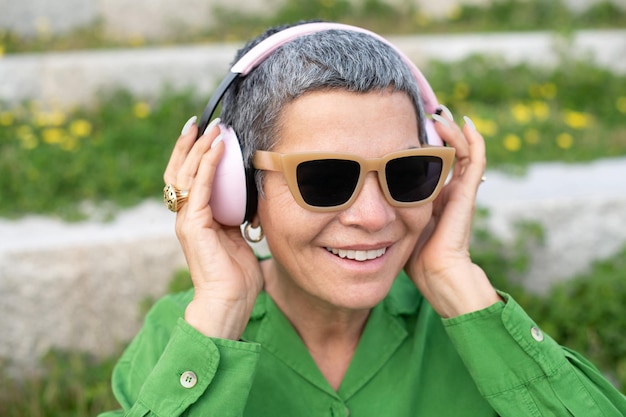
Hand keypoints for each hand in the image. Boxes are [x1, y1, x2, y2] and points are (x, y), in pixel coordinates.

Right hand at [163, 117, 263, 338]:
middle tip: (203, 121)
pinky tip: (217, 146)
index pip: (190, 179)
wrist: (229, 302)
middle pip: (181, 171)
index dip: (195, 156)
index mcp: (196, 219)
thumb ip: (236, 218)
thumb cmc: (236, 276)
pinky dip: (209, 164)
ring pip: (188, 173)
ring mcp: (187, 219)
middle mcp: (186, 216)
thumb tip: (248, 202)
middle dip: (190, 144)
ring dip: (199, 147)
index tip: (207, 134)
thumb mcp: (238, 238)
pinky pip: (201, 185)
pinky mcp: (193, 224)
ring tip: (212, 127)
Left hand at [405, 110, 499, 317]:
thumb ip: (387, 211)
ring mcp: (461, 190)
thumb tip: (360, 198)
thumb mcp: (397, 225)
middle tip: (427, 112)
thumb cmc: (415, 256)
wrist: (435, 272)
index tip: (409, 128)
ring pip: (464, 150)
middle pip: (450, 152)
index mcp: (435, 198)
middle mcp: (450, 191)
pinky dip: (473, 139)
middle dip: (441, 132)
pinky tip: (463, 122)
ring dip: (453, 130)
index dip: (425, 145)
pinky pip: (475, 159)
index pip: (434, 163)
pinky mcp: (467, 192)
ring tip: (439, 113)